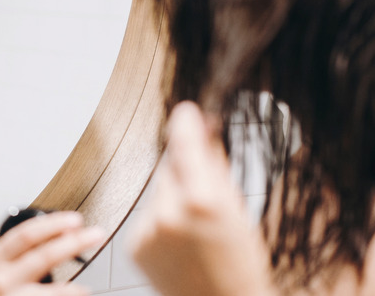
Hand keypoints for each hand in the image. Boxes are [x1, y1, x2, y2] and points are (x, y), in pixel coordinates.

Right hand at [0, 211, 104, 295]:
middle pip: (43, 255)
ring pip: (50, 287)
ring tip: (91, 273)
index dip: (53, 225)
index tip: (74, 220)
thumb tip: (57, 236)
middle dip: (73, 243)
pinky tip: (81, 291)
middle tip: (94, 235)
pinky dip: (68, 294)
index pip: (26, 234)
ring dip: (73, 282)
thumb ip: (18, 254)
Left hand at [127, 102, 275, 295]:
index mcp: (202, 201)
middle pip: (170, 167)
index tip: (186, 112)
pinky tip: (180, 241)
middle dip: (185, 170)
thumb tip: (204, 130)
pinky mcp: (134, 245)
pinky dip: (160, 220)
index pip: (185, 145)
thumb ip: (216, 167)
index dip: (185, 124)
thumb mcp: (238, 209)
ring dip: (172, 198)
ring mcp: (148, 230)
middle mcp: (169, 213)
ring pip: (158, 192)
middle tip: (205, 193)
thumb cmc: (240, 263)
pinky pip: (146, 216)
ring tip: (195, 228)